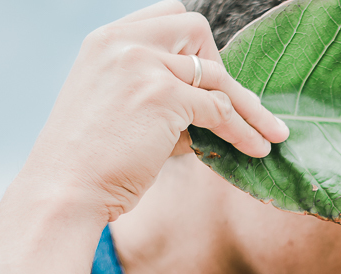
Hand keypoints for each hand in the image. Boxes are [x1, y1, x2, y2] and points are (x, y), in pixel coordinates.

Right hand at [20, 0, 287, 223]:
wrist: (66, 190)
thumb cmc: (94, 162)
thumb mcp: (122, 109)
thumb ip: (163, 95)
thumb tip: (218, 108)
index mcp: (107, 40)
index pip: (169, 16)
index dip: (197, 47)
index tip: (215, 82)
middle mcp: (123, 42)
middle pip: (196, 29)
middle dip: (223, 68)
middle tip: (239, 107)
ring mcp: (142, 64)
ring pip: (218, 77)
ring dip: (250, 109)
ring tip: (274, 134)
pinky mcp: (162, 95)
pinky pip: (219, 110)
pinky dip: (243, 130)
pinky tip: (256, 149)